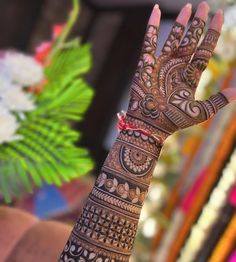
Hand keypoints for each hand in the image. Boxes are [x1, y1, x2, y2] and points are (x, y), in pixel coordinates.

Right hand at [127, 2, 235, 139]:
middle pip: (190, 41)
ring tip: (189, 8)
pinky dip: (151, 27)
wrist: (150, 125)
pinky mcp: (146, 65)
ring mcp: (162, 64)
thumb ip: (217, 101)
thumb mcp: (199, 112)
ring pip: (173, 39)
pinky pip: (149, 42)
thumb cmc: (173, 121)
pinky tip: (155, 11)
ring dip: (180, 23)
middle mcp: (177, 67)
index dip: (212, 34)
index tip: (219, 16)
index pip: (204, 51)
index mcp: (190, 76)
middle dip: (198, 25)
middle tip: (205, 6)